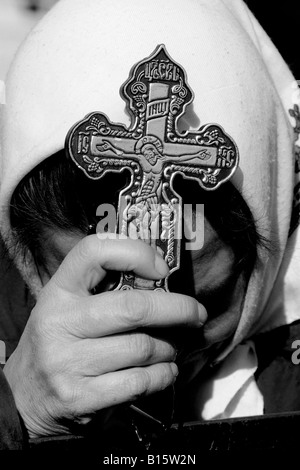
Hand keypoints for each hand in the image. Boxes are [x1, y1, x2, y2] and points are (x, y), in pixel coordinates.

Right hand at [4, 235, 206, 437]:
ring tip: (171, 348)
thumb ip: (102, 290)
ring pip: (143, 347)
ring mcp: (68, 362)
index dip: (135, 252)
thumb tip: (160, 280)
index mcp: (58, 291)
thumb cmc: (58, 343)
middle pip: (134, 307)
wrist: (23, 399)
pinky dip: (164, 375)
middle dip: (178, 309)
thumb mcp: (67, 307)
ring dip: (169, 348)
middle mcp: (60, 323)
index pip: (94, 251)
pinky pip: (140, 381)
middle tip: (196, 313)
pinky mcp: (81, 397)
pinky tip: (165, 371)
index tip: (161, 268)